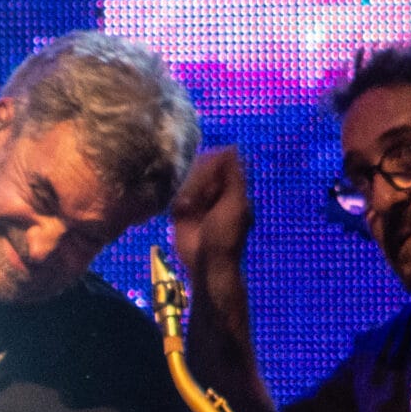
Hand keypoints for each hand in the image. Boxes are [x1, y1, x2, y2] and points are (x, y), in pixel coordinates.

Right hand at [168, 148, 250, 277]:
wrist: (207, 263)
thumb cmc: (226, 235)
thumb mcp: (235, 203)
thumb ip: (233, 176)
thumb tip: (232, 148)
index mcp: (230, 190)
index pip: (220, 165)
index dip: (212, 163)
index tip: (206, 165)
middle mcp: (213, 193)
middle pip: (202, 171)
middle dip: (198, 179)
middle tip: (199, 193)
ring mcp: (196, 202)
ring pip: (187, 182)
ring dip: (188, 192)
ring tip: (190, 206)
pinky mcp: (180, 212)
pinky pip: (175, 196)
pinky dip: (178, 201)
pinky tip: (183, 211)